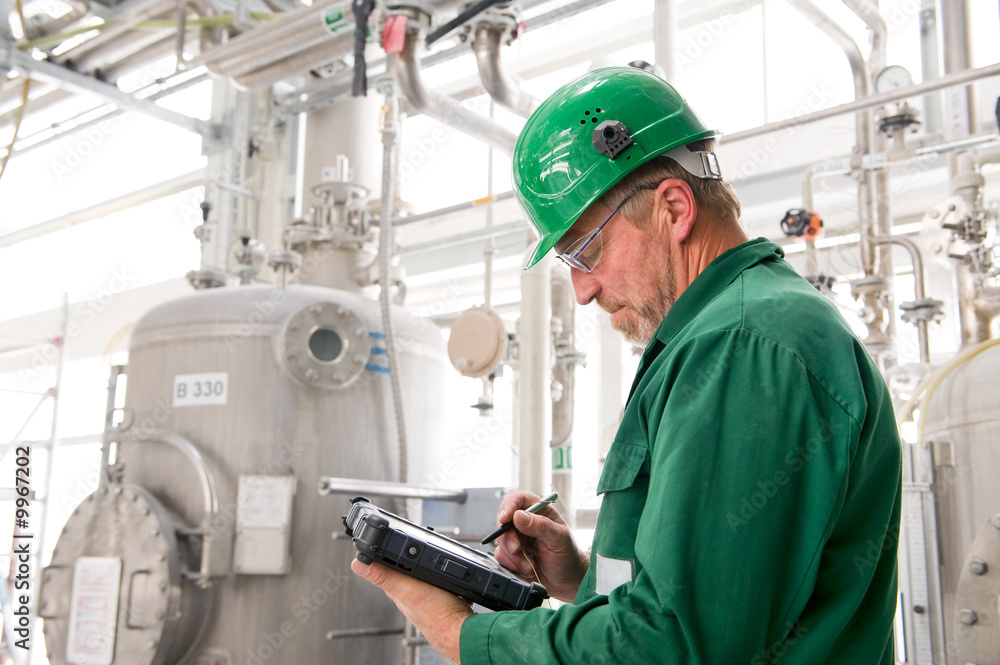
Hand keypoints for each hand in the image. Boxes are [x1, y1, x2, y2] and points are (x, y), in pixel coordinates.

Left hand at [352, 558, 472, 663]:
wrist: (463, 632)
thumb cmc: (438, 615)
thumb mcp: (408, 588)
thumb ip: (384, 576)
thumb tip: (357, 563)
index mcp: (401, 594)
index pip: (387, 572)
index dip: (385, 558)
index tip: (383, 546)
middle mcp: (413, 599)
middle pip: (408, 575)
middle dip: (410, 562)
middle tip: (412, 549)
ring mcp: (431, 602)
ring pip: (427, 581)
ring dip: (430, 571)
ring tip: (434, 562)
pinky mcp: (448, 603)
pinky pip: (445, 588)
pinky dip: (448, 581)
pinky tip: (453, 580)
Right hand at [492, 490, 588, 602]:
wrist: (567, 581)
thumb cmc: (569, 556)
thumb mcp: (560, 539)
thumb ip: (541, 526)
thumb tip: (519, 516)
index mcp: (539, 511)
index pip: (518, 499)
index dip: (508, 506)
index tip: (505, 519)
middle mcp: (526, 523)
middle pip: (504, 521)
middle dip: (509, 538)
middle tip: (517, 550)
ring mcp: (518, 539)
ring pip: (501, 540)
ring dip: (513, 555)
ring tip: (529, 564)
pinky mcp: (512, 555)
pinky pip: (501, 556)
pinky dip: (512, 564)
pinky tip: (527, 568)